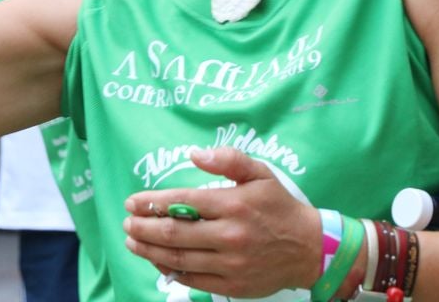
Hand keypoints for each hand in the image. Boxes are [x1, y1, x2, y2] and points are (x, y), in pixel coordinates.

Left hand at [122, 148, 320, 298]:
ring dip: (149, 250)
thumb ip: (228, 160)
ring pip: (179, 258)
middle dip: (144, 227)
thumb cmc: (280, 207)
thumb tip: (194, 153)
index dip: (152, 202)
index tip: (132, 201)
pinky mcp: (233, 285)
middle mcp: (230, 235)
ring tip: (132, 241)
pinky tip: (157, 260)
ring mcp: (230, 264)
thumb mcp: (261, 173)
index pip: (182, 202)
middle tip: (126, 222)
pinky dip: (171, 270)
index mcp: (234, 204)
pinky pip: (193, 279)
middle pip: (175, 232)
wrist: (311, 250)